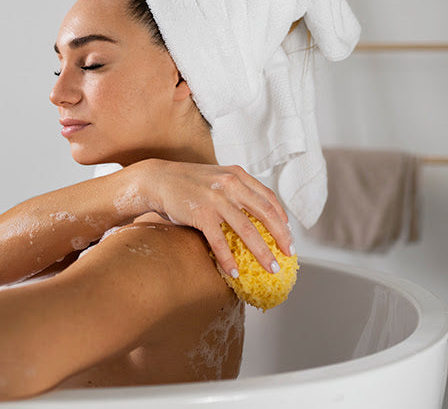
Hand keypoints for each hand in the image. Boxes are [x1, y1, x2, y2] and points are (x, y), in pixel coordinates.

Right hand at [136, 159, 293, 275]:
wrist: (158, 179)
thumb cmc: (188, 182)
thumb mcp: (217, 177)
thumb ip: (236, 189)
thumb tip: (257, 214)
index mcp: (238, 176)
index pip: (268, 198)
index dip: (282, 218)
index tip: (288, 233)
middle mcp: (230, 185)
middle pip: (265, 214)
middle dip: (281, 237)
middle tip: (288, 254)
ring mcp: (216, 199)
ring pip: (247, 230)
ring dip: (262, 252)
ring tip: (271, 268)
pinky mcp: (201, 214)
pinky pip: (219, 241)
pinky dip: (228, 259)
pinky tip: (234, 271)